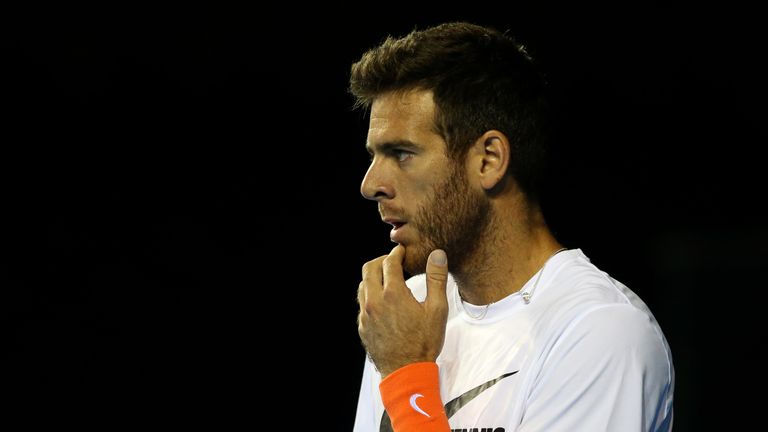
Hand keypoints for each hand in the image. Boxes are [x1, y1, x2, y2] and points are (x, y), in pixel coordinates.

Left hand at [357, 245, 448, 377]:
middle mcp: (374, 301)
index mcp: (393, 293)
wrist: (406, 371)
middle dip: (381, 260)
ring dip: (373, 277)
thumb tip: (437, 254)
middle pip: (369, 268)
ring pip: (362, 285)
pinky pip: (362, 303)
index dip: (396, 253)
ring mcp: (365, 314)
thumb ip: (436, 279)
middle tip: (393, 261)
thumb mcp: (437, 309)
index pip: (389, 262)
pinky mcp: (362, 326)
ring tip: (388, 280)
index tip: (402, 252)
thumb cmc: (424, 342)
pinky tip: (383, 301)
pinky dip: (370, 295)